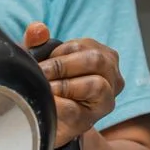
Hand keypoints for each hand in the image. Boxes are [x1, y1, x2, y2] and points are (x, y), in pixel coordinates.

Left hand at [23, 22, 124, 148]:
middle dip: (62, 65)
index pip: (85, 45)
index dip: (60, 51)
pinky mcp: (89, 120)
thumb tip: (36, 29)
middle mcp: (113, 77)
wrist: (45, 120)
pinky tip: (46, 102)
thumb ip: (39, 43)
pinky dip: (57, 104)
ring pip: (95, 85)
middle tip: (39, 72)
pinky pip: (76, 109)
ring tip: (44, 88)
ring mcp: (105, 101)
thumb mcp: (42, 61)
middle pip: (95, 60)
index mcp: (105, 57)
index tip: (40, 60)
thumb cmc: (49, 84)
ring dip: (63, 84)